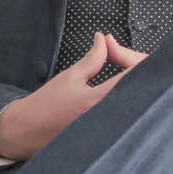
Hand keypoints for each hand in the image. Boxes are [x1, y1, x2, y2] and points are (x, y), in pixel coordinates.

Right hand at [0, 33, 148, 161]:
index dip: (132, 56)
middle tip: (116, 53)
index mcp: (103, 99)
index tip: (113, 47)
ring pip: (138, 99)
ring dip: (132, 80)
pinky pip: (127, 110)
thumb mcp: (71, 77)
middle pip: (143, 86)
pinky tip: (118, 86)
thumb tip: (104, 40)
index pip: (136, 73)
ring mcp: (114, 126)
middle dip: (134, 65)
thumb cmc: (46, 108)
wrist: (29, 132)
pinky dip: (127, 94)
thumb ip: (93, 58)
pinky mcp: (110, 132)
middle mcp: (113, 115)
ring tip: (119, 65)